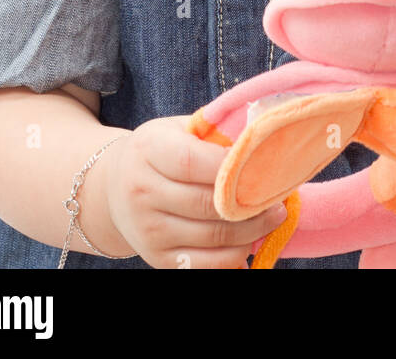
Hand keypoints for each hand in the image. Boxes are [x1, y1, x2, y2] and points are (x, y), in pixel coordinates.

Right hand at [104, 115, 287, 268]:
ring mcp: (148, 230)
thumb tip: (260, 139)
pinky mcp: (158, 259)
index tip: (264, 164)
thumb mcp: (177, 129)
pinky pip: (205, 265)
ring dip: (252, 231)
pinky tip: (251, 240)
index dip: (232, 166)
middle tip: (281, 196)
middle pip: (208, 205)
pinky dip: (234, 256)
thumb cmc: (160, 151)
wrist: (114, 187)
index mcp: (148, 150)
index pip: (192, 161)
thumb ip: (213, 133)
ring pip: (212, 238)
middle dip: (252, 203)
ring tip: (274, 216)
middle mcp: (143, 192)